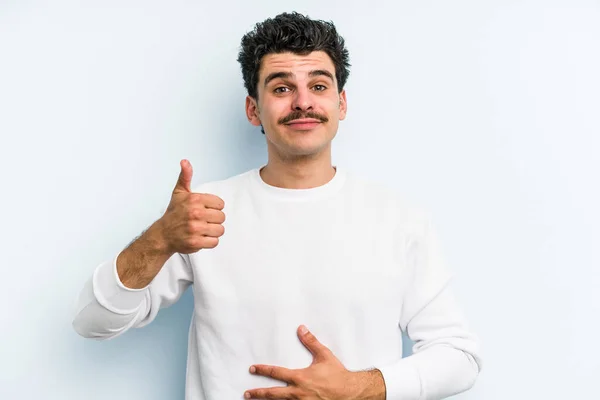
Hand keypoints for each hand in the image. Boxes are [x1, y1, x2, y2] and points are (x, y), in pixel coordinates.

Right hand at [156, 159, 225, 253]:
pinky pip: (215, 242)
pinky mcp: (196, 242)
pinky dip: (209, 241)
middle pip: (222, 217)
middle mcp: (195, 213)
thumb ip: (185, 176)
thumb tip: (185, 161)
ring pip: (220, 230)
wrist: (162, 234)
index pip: (220, 204)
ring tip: (203, 229)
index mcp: (195, 200)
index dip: (214, 207)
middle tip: (203, 220)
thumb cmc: (174, 213)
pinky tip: (201, 237)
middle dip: (214, 220)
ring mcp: (195, 229)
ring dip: (213, 231)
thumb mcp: (179, 192)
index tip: (205, 209)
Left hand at [244, 325, 385, 399]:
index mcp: (300, 378)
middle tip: (247, 393)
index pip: (276, 373)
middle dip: (258, 393)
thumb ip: (311, 342)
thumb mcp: (324, 355)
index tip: (253, 369)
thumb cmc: (337, 375)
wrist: (350, 393)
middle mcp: (298, 393)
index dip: (263, 370)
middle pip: (272, 394)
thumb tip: (301, 329)